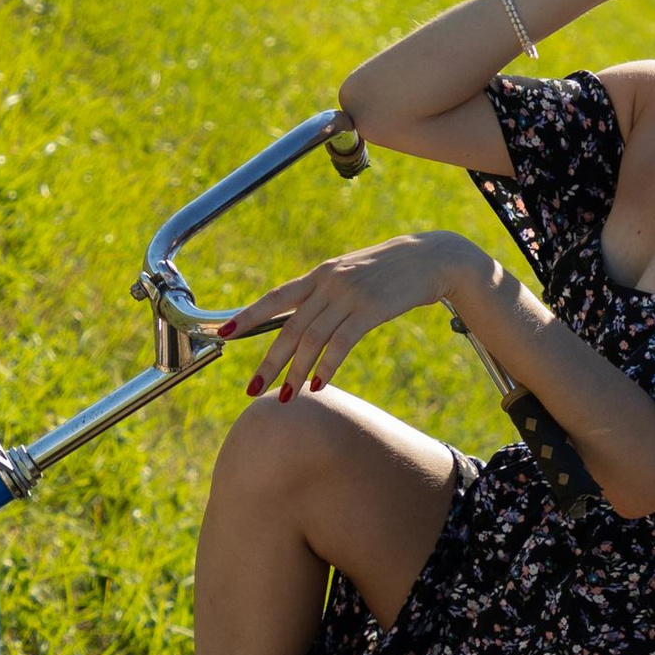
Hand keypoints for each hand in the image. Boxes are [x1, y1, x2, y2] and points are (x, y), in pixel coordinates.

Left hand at [225, 232, 483, 399]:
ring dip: (297, 371)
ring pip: (312, 339)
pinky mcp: (371, 309)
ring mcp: (349, 296)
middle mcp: (328, 283)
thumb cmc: (391, 271)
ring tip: (287, 396)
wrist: (430, 258)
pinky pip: (342, 342)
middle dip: (269, 361)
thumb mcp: (352, 275)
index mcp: (319, 274)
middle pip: (289, 327)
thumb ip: (326, 294)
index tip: (223, 334)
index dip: (247, 316)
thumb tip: (303, 321)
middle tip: (252, 388)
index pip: (275, 297)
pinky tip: (319, 384)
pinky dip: (328, 366)